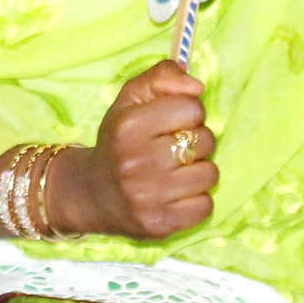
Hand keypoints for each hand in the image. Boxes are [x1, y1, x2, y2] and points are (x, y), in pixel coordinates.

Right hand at [59, 60, 216, 240]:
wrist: (94, 194)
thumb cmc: (119, 141)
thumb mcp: (131, 99)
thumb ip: (162, 77)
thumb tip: (197, 86)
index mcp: (129, 127)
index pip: (192, 108)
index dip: (187, 112)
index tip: (171, 123)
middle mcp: (137, 162)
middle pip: (205, 140)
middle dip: (195, 141)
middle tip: (173, 149)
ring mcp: (148, 197)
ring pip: (209, 174)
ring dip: (198, 171)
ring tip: (175, 172)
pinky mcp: (160, 225)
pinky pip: (206, 206)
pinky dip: (196, 200)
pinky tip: (175, 195)